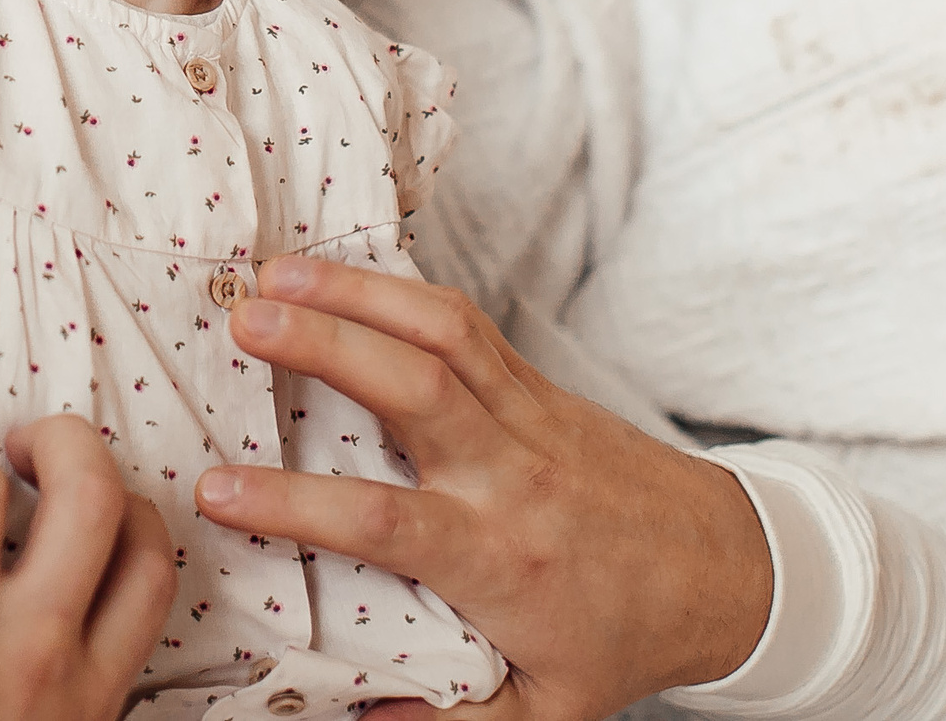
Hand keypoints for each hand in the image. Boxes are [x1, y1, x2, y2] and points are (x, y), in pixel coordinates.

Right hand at [192, 258, 770, 720]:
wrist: (729, 570)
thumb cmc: (626, 637)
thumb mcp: (549, 709)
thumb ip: (455, 720)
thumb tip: (365, 718)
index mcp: (499, 557)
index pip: (385, 522)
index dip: (296, 505)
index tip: (216, 491)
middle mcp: (510, 473)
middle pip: (416, 388)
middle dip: (326, 344)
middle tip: (244, 318)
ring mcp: (526, 415)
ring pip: (441, 333)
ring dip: (356, 292)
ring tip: (274, 271)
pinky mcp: (536, 381)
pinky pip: (465, 321)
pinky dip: (399, 288)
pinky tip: (341, 271)